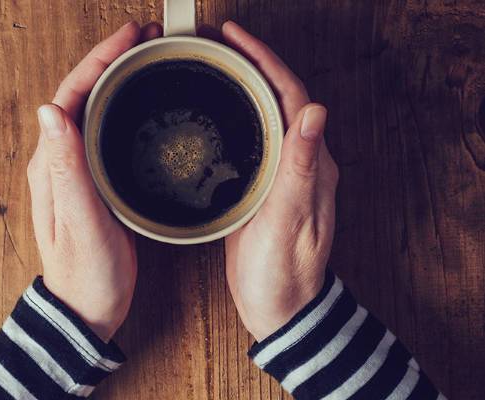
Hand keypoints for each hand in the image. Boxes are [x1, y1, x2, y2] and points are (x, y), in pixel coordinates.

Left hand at [27, 22, 161, 341]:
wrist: (87, 308)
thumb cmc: (88, 273)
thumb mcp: (83, 222)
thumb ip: (68, 169)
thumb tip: (52, 109)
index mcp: (53, 165)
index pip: (71, 96)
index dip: (99, 60)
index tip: (130, 37)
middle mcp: (60, 162)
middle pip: (82, 95)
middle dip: (110, 60)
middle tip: (146, 39)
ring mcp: (76, 171)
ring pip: (94, 111)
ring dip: (117, 80)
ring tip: (147, 60)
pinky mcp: (93, 182)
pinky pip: (104, 133)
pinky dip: (123, 108)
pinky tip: (142, 105)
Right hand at [220, 22, 338, 341]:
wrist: (281, 308)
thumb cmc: (283, 274)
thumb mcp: (288, 222)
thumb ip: (301, 169)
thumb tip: (315, 110)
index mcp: (310, 165)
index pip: (292, 97)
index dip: (265, 61)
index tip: (235, 37)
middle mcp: (302, 163)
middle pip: (279, 98)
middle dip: (252, 63)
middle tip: (216, 43)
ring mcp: (283, 174)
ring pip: (266, 115)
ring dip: (244, 84)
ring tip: (213, 64)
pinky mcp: (265, 187)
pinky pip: (255, 137)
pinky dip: (237, 114)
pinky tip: (216, 111)